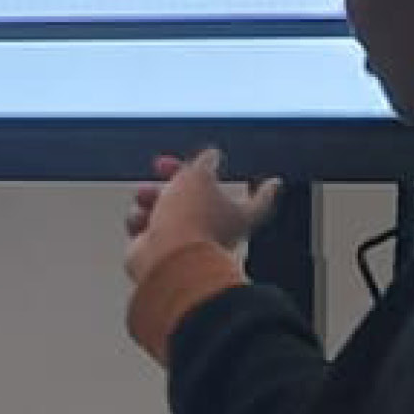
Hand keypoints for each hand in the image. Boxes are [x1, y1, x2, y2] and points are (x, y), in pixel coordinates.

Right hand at [122, 144, 284, 283]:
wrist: (163, 257)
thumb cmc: (188, 217)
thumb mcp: (197, 176)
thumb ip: (204, 163)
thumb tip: (211, 156)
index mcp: (239, 214)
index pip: (260, 201)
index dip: (266, 190)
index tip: (274, 182)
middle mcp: (216, 231)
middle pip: (199, 198)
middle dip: (176, 180)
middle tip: (161, 166)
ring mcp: (187, 243)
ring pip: (170, 210)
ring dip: (154, 198)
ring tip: (144, 197)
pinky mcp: (161, 252)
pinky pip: (149, 228)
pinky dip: (141, 221)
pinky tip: (139, 221)